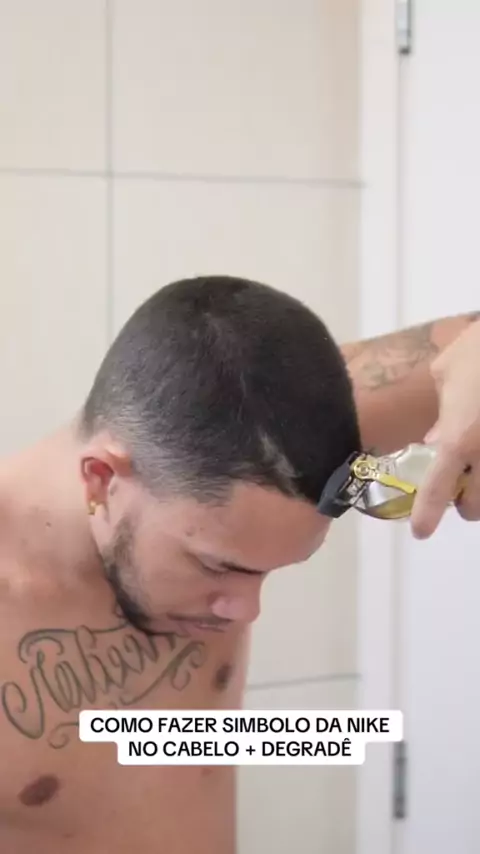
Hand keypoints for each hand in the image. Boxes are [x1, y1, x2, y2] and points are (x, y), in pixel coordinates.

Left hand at [410, 317, 479, 537]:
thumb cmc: (478, 348)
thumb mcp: (445, 374)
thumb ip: (440, 413)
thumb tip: (435, 441)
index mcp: (459, 438)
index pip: (437, 488)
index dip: (427, 515)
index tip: (421, 532)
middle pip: (476, 506)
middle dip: (466, 504)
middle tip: (459, 488)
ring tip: (475, 470)